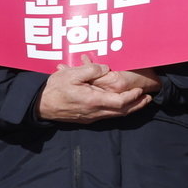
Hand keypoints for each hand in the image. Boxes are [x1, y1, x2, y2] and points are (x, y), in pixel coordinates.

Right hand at [37, 58, 151, 122]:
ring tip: (140, 101)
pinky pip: (106, 116)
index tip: (141, 90)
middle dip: (137, 105)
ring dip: (129, 109)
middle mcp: (94, 112)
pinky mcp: (85, 118)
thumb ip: (91, 69)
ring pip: (114, 115)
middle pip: (121, 112)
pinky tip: (121, 105)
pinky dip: (118, 111)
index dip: (133, 97)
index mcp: (93, 101)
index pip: (120, 102)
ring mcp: (89, 117)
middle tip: (149, 98)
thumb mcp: (72, 73)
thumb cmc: (54, 88)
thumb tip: (106, 68)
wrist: (38, 105)